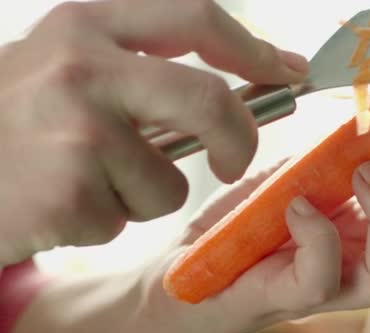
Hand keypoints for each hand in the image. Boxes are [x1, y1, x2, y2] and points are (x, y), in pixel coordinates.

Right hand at [0, 0, 307, 264]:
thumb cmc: (18, 119)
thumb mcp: (69, 66)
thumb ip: (145, 66)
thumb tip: (243, 79)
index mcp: (86, 24)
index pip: (194, 16)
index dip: (251, 46)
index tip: (286, 70)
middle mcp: (81, 68)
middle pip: (208, 102)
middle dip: (238, 139)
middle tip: (233, 161)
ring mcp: (74, 131)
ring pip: (169, 182)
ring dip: (144, 193)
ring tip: (89, 181)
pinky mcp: (68, 193)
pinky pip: (127, 218)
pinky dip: (109, 219)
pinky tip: (64, 202)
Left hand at [129, 122, 369, 332]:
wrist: (185, 270)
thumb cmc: (245, 224)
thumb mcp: (303, 174)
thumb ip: (342, 154)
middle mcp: (364, 268)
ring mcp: (330, 289)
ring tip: (361, 172)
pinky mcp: (286, 298)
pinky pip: (324, 280)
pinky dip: (320, 234)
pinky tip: (298, 204)